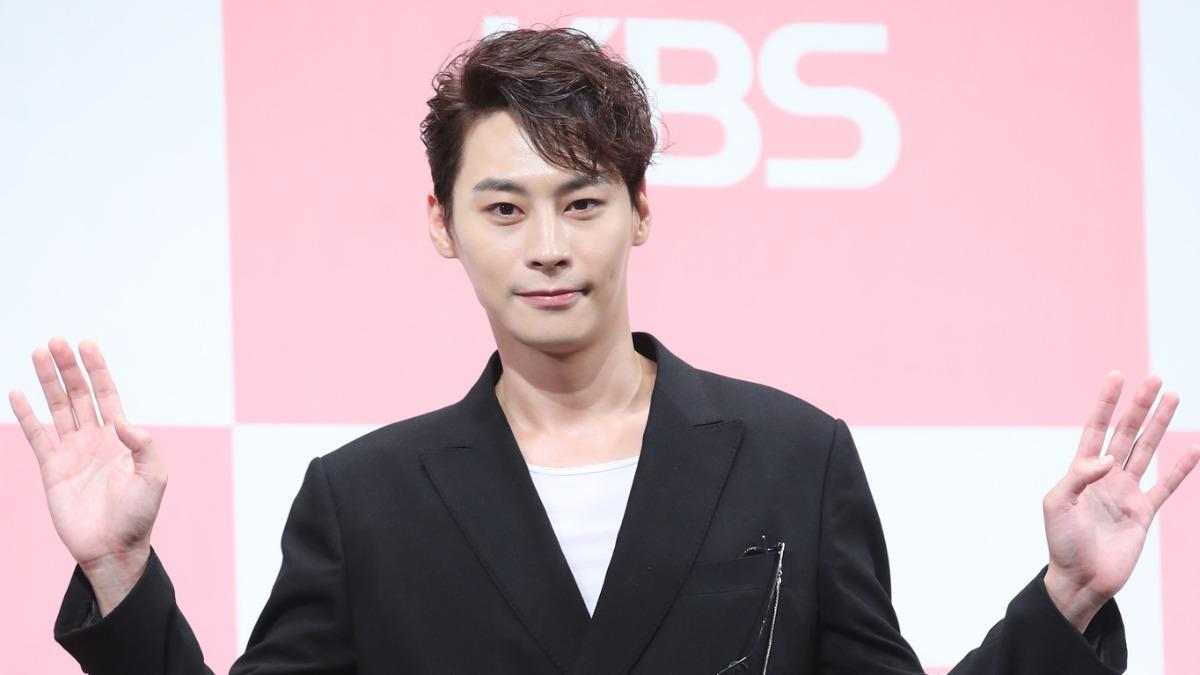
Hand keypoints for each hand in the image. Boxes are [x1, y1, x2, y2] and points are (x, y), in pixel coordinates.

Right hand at [8, 338, 167, 613]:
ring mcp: (72, 452)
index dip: (97, 369)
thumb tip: (121, 421)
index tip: (86, 344)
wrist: (112, 548)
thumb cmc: (139, 515)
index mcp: (121, 437)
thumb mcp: (154, 477)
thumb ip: (142, 446)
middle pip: (79, 394)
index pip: (107, 394)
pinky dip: (26, 414)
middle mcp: (95, 439)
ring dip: (48, 381)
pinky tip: (16, 392)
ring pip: (57, 408)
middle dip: (69, 368)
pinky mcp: (52, 469)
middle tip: (55, 341)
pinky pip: (36, 435)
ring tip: (37, 353)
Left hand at [1042, 372, 1199, 631]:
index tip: (1117, 376)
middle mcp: (1106, 477)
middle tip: (1155, 380)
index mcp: (1081, 471)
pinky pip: (1166, 485)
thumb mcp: (1057, 505)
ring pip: (1147, 451)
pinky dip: (1181, 468)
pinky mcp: (1143, 513)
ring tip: (1173, 398)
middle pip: (1126, 433)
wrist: (1080, 579)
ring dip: (1160, 425)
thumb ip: (1078, 477)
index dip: (1106, 403)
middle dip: (1140, 407)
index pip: (1096, 428)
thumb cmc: (1061, 542)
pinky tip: (1193, 448)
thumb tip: (1107, 460)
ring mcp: (1126, 493)